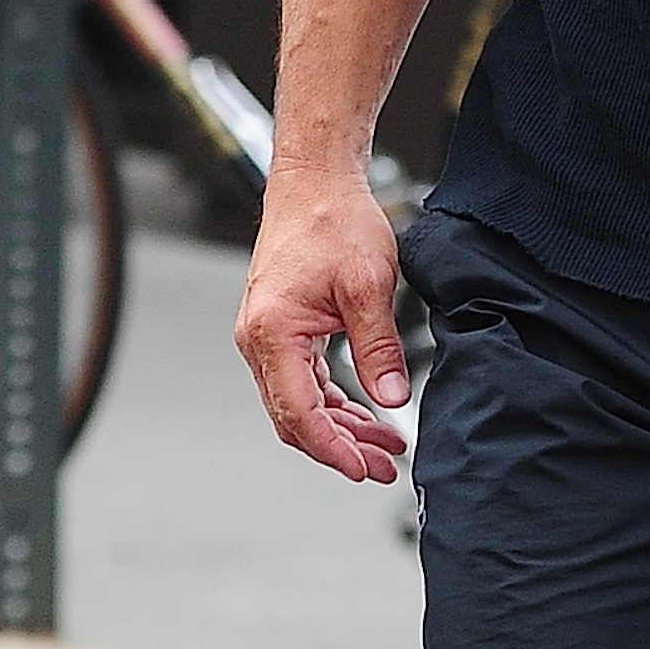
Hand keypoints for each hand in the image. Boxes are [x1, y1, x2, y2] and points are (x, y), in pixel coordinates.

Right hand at [235, 173, 412, 482]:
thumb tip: (391, 398)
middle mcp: (259, 340)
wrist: (315, 180)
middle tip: (383, 466)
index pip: (299, 414)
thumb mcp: (369, 285)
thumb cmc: (333, 220)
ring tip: (383, 445)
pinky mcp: (280, 329)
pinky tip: (365, 413)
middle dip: (339, 448)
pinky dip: (333, 402)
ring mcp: (265, 336)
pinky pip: (302, 381)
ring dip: (340, 428)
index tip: (365, 468)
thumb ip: (379, 346)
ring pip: (298, 403)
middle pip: (294, 418)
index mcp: (273, 333)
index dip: (333, 449)